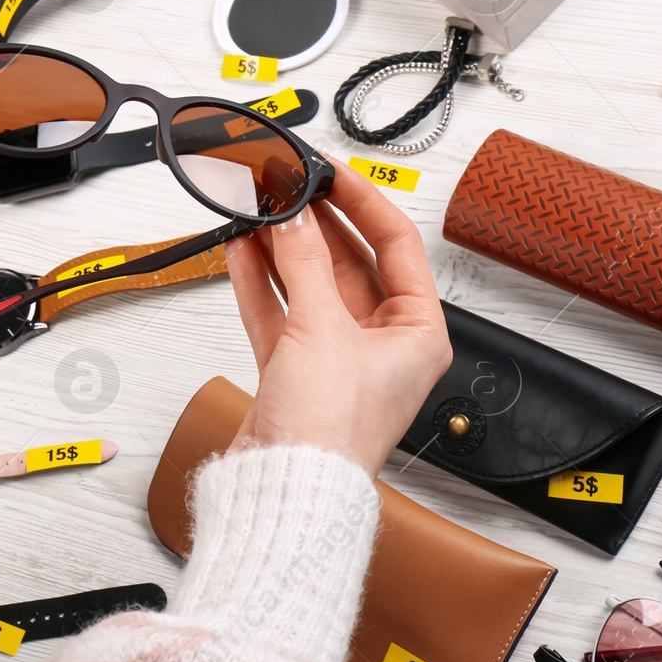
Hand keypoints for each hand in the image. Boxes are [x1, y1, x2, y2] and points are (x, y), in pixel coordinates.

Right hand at [224, 161, 450, 474]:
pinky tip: (242, 249)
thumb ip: (305, 264)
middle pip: (350, 261)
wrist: (284, 490)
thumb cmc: (331, 436)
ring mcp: (337, 356)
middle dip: (315, 224)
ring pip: (309, 284)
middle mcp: (384, 344)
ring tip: (259, 208)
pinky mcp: (296, 371)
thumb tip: (293, 220)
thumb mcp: (323, 329)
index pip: (397, 245)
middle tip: (288, 186)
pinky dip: (260, 282)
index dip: (363, 201)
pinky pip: (280, 311)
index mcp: (419, 333)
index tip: (332, 172)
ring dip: (282, 248)